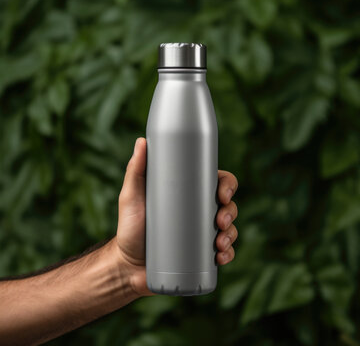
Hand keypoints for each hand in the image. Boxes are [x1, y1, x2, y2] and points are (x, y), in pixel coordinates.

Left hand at [116, 138, 237, 295]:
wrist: (127, 265)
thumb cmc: (129, 227)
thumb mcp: (132, 196)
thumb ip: (135, 170)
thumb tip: (142, 141)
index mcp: (188, 193)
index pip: (215, 182)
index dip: (227, 185)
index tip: (222, 193)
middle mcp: (198, 211)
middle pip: (227, 204)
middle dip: (231, 210)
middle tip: (220, 221)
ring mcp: (201, 233)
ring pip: (229, 228)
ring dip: (232, 233)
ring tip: (219, 243)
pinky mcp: (202, 255)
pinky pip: (224, 252)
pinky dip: (228, 253)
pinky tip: (221, 256)